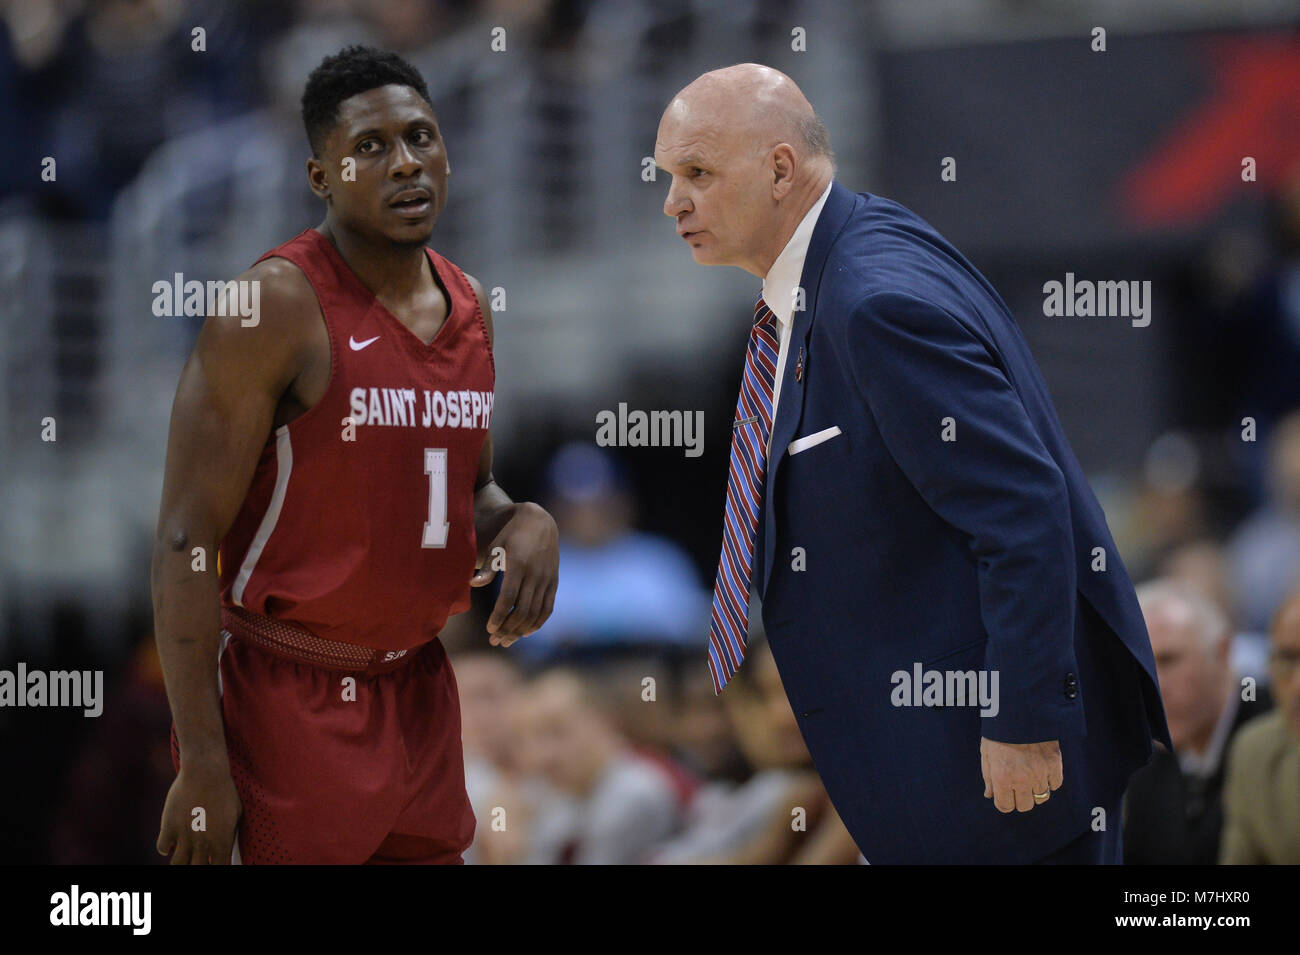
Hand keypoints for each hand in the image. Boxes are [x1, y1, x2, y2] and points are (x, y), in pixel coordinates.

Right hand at [156, 757, 241, 863]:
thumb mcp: (236, 814)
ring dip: (180, 860)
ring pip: (177, 865)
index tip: (213, 861)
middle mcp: (203, 844)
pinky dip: (166, 847)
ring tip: (184, 851)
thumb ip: (229, 835)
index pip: (219, 868)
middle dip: (197, 865)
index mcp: (222, 842)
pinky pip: (163, 848)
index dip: (216, 866)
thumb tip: (225, 848)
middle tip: (196, 857)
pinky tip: (172, 839)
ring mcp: (185, 837)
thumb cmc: (225, 791)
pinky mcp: (169, 827)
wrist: (205, 773)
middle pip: (196, 870)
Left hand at [470, 502, 558, 646]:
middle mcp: (535, 574)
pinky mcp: (554, 582)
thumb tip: (472, 584)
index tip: (489, 629)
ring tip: (506, 641)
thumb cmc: (511, 535)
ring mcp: (547, 579)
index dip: (498, 616)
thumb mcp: (497, 546)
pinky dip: (537, 623)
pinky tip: (525, 633)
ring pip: (535, 613)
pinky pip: (547, 608)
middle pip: (522, 610)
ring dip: (520, 630)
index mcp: (518, 564)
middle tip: (494, 640)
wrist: (540, 522)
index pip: (508, 598)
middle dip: (507, 629)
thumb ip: (488, 568)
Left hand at [980, 736, 1061, 812]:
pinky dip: (1050, 781)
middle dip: (1019, 799)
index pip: (1005, 806)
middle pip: (1025, 806)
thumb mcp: (987, 754)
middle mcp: (1022, 778)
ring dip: (1035, 791)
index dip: (1004, 803)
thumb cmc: (999, 732)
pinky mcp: (1055, 764)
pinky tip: (1042, 771)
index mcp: (1002, 777)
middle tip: (1017, 787)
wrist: (1020, 712)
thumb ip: (988, 777)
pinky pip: (1055, 785)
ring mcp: (1040, 772)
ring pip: (1042, 797)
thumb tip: (989, 795)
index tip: (1005, 796)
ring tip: (1030, 777)